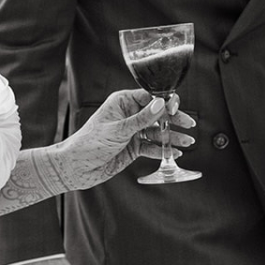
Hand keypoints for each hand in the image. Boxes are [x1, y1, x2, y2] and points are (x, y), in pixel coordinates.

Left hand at [59, 88, 195, 189]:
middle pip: (157, 114)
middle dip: (173, 120)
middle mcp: (129, 114)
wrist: (76, 167)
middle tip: (189, 125)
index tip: (177, 109)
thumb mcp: (118, 130)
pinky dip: (163, 149)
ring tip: (186, 142)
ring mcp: (131, 131)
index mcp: (122, 102)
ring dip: (172, 137)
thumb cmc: (89, 143)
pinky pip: (152, 146)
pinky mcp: (133, 147)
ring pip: (157, 132)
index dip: (165, 102)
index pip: (149, 97)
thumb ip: (142, 119)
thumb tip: (161, 104)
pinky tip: (174, 152)